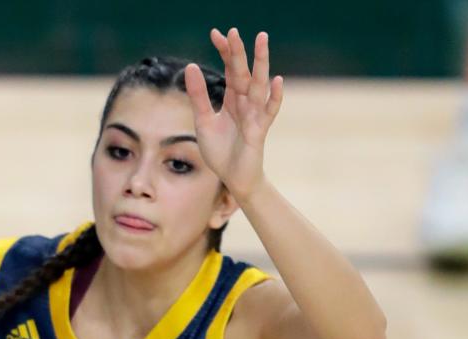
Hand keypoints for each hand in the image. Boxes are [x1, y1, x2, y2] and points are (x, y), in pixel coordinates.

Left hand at [185, 28, 283, 202]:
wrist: (233, 178)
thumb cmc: (220, 150)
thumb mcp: (203, 121)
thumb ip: (198, 96)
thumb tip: (190, 66)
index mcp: (231, 98)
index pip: (229, 69)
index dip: (224, 52)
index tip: (216, 34)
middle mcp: (244, 102)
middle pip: (242, 72)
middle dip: (238, 53)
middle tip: (234, 31)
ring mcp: (254, 114)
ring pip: (258, 85)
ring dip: (260, 63)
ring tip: (262, 41)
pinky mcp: (259, 131)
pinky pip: (269, 111)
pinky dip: (275, 97)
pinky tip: (278, 82)